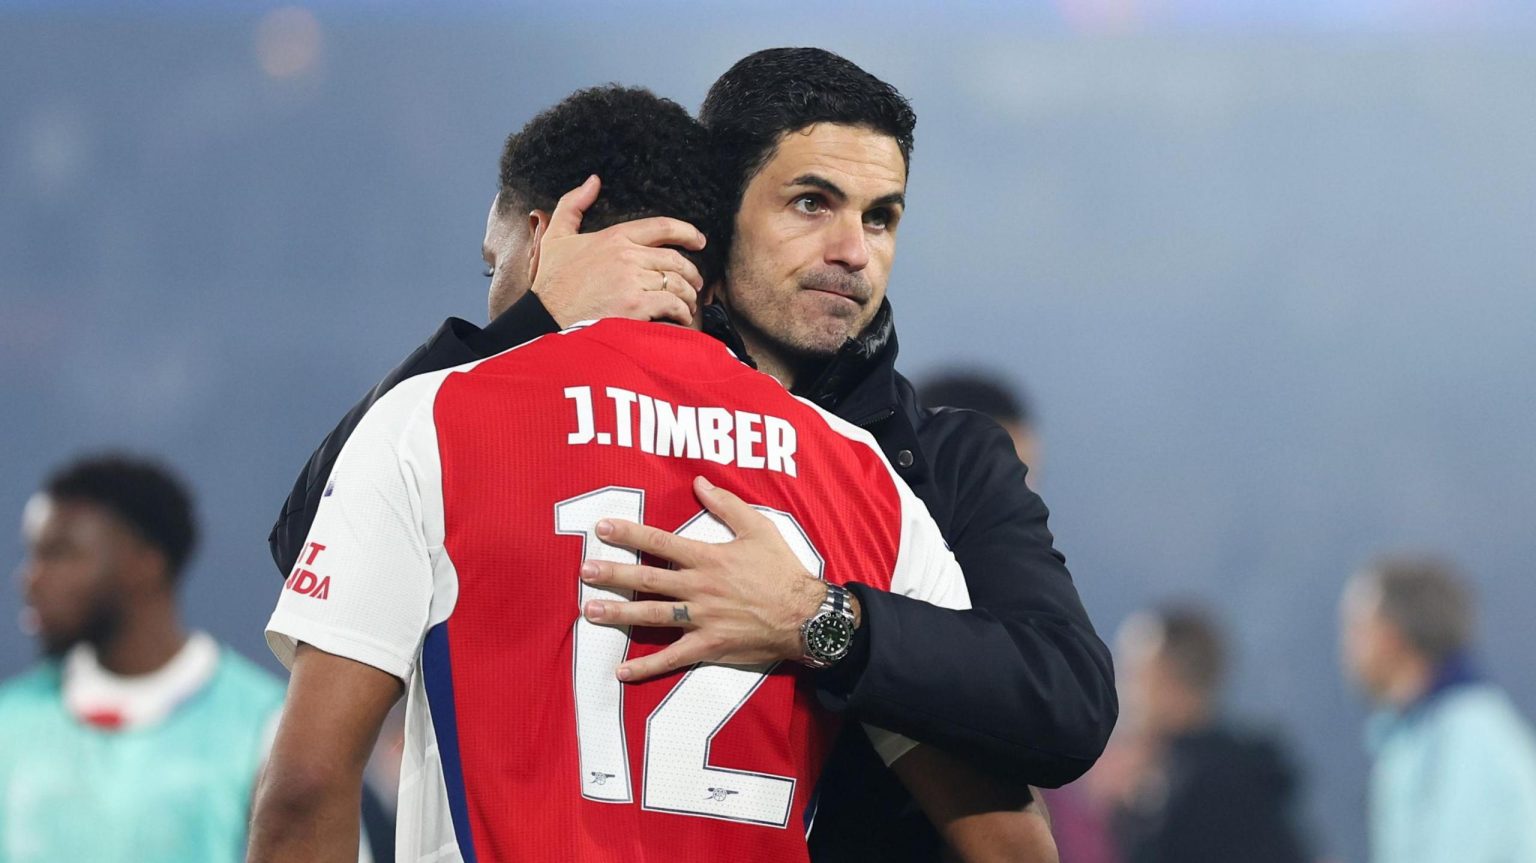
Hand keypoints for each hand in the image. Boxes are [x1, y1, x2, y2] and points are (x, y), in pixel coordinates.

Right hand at [531, 175, 706, 326]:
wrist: (545, 319)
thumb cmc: (551, 282)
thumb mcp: (555, 236)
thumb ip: (573, 205)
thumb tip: (593, 181)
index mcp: (614, 237)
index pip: (662, 227)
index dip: (687, 232)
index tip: (699, 241)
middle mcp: (627, 256)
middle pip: (675, 259)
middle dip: (692, 272)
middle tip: (696, 283)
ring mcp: (632, 281)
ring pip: (677, 283)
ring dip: (688, 295)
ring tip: (688, 304)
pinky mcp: (635, 306)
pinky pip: (672, 304)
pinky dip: (682, 311)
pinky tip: (681, 317)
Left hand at [579, 476, 828, 681]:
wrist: (805, 616)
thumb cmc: (782, 570)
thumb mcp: (759, 528)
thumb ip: (727, 504)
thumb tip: (699, 482)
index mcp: (708, 558)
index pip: (660, 543)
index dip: (629, 534)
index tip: (602, 528)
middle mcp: (699, 587)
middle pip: (648, 579)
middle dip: (613, 574)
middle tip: (585, 571)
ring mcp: (701, 619)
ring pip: (652, 615)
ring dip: (619, 613)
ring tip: (589, 611)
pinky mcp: (708, 646)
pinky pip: (672, 658)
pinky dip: (646, 666)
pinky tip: (620, 671)